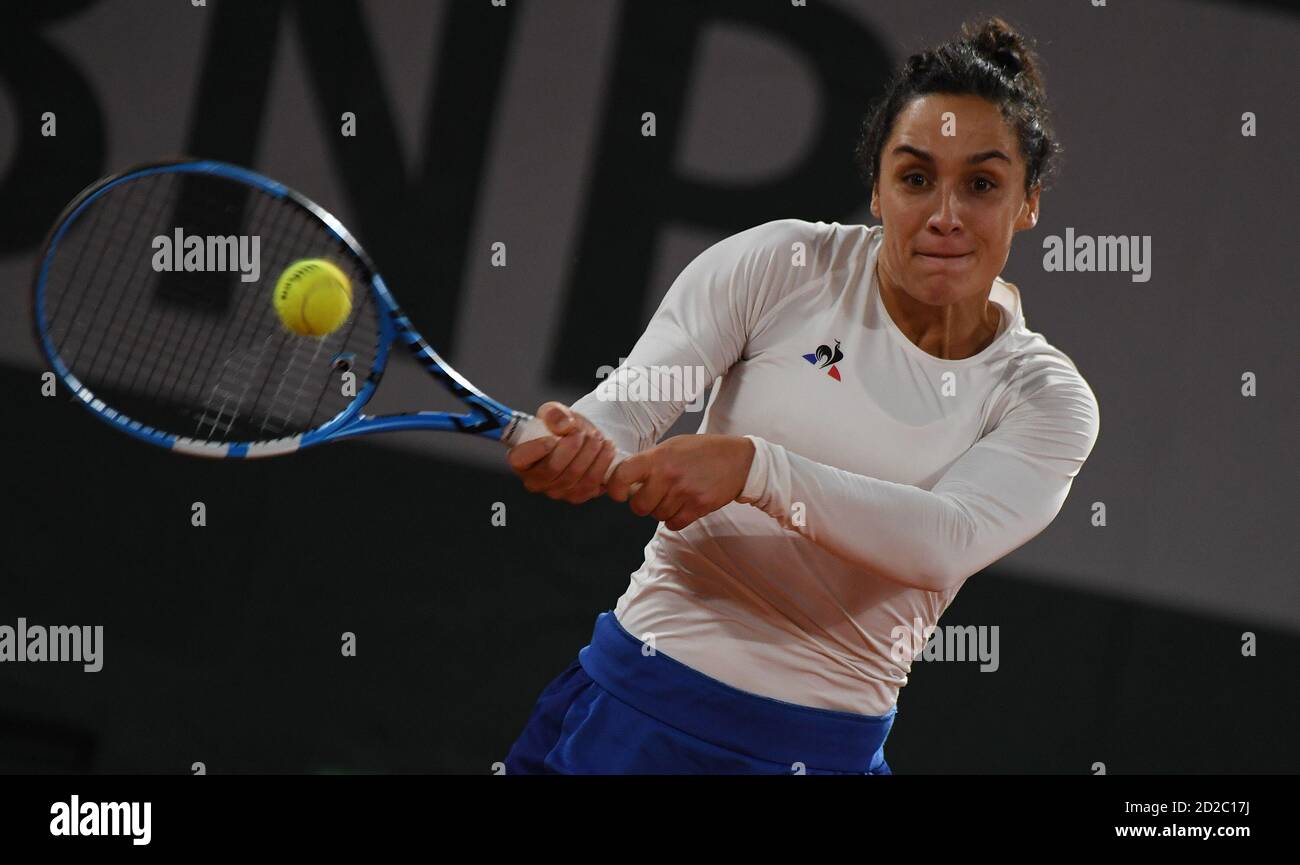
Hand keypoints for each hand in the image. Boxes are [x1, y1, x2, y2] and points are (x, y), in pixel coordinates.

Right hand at [506, 401, 616, 503]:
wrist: (583, 439)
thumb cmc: (564, 428)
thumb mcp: (557, 414)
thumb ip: (554, 413)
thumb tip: (563, 425)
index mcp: (522, 459)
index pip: (519, 459)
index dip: (535, 449)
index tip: (552, 438)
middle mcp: (538, 480)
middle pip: (553, 468)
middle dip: (573, 445)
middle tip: (584, 432)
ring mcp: (560, 491)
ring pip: (578, 477)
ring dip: (592, 453)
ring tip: (598, 438)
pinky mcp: (583, 494)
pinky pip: (598, 485)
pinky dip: (610, 468)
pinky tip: (613, 453)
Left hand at [606, 434, 754, 530]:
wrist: (738, 460)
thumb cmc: (702, 451)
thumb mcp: (672, 446)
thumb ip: (649, 462)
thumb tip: (624, 480)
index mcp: (658, 457)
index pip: (622, 475)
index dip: (615, 488)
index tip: (619, 493)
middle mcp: (668, 475)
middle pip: (639, 506)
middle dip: (643, 504)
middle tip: (654, 495)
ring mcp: (684, 492)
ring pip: (657, 516)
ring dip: (662, 510)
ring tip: (676, 495)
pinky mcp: (698, 506)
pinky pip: (673, 524)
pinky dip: (675, 519)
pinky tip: (683, 506)